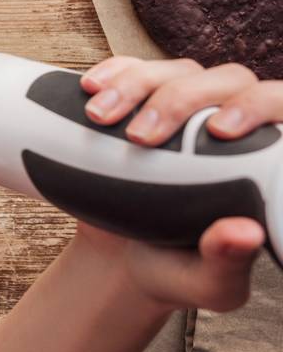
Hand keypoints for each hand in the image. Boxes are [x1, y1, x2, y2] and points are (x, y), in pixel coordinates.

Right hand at [75, 57, 270, 312]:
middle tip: (139, 139)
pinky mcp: (138, 103)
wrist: (121, 264)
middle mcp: (226, 122)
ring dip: (135, 84)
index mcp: (259, 158)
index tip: (218, 131)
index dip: (257, 104)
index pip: (276, 106)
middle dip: (177, 99)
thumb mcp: (208, 282)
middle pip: (219, 80)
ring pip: (172, 70)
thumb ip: (228, 261)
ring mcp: (181, 108)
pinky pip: (130, 69)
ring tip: (98, 117)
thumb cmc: (178, 272)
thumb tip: (245, 232)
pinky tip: (88, 86)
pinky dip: (111, 71)